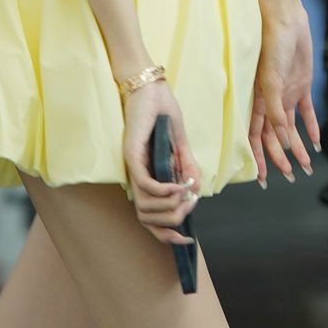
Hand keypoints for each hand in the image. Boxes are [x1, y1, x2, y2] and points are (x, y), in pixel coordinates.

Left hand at [122, 79, 201, 245]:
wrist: (152, 89)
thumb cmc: (163, 113)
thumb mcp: (181, 146)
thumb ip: (188, 168)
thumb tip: (195, 192)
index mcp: (147, 178)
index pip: (149, 219)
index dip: (165, 234)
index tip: (185, 238)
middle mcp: (137, 177)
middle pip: (147, 219)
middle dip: (173, 221)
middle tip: (189, 207)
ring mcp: (133, 167)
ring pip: (145, 207)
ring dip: (169, 206)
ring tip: (184, 194)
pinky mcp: (132, 155)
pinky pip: (146, 184)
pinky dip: (164, 190)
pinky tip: (179, 185)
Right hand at [249, 0, 320, 186]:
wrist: (285, 19)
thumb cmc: (270, 46)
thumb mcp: (270, 79)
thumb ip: (275, 109)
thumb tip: (281, 138)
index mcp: (258, 100)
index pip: (256, 136)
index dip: (258, 157)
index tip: (262, 178)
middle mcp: (271, 101)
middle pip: (274, 137)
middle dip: (280, 158)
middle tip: (291, 177)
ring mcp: (287, 93)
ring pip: (291, 128)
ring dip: (298, 147)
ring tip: (306, 167)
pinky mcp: (301, 84)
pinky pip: (306, 112)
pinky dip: (311, 127)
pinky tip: (317, 143)